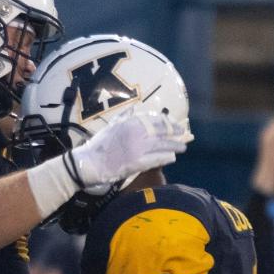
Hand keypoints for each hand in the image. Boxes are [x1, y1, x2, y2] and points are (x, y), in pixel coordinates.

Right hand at [70, 110, 191, 192]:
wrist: (89, 163)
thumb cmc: (99, 145)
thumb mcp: (111, 126)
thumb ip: (125, 117)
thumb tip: (135, 110)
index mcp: (129, 123)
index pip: (154, 120)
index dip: (167, 122)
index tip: (175, 124)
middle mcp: (135, 133)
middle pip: (161, 131)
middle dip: (174, 132)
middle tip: (184, 134)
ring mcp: (137, 148)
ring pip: (161, 146)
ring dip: (174, 146)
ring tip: (182, 147)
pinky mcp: (137, 163)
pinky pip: (155, 159)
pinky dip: (165, 158)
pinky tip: (172, 158)